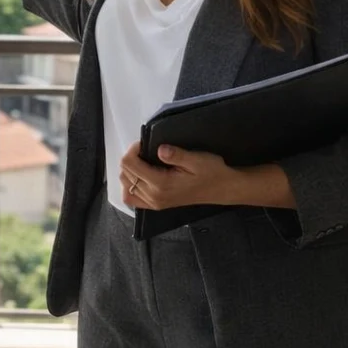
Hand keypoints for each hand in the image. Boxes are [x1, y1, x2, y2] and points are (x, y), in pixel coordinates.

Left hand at [118, 142, 246, 210]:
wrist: (221, 189)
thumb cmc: (211, 172)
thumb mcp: (197, 159)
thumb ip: (176, 155)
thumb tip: (159, 149)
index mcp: (161, 184)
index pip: (130, 164)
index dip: (133, 149)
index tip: (145, 143)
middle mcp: (153, 196)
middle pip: (125, 174)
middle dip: (131, 157)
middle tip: (146, 150)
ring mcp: (154, 203)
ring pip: (126, 185)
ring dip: (129, 170)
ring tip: (144, 161)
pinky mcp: (156, 205)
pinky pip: (132, 199)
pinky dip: (130, 186)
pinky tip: (140, 177)